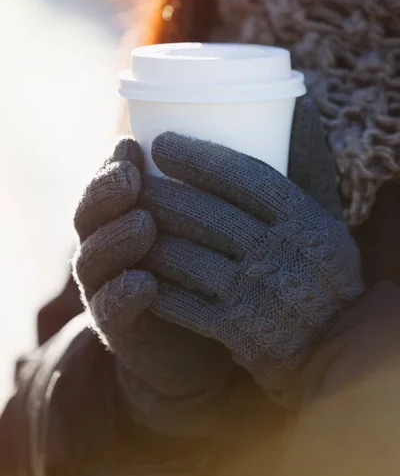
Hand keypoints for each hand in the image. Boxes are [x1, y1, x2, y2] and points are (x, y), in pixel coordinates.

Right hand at [72, 138, 231, 435]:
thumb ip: (217, 190)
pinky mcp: (118, 329)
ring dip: (115, 239)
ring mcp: (106, 288)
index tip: (133, 143)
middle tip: (133, 178)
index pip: (106, 185)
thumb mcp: (211, 226)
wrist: (202, 343)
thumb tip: (258, 132)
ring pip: (94, 260)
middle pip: (90, 216)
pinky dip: (124, 294)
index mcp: (122, 217)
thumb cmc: (208, 269)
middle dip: (107, 193)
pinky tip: (144, 282)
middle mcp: (105, 249)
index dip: (112, 163)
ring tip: (143, 224)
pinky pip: (112, 311)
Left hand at [139, 98, 363, 391]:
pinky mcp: (236, 329)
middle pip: (203, 214)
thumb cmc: (319, 268)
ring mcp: (256, 294)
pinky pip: (180, 302)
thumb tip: (286, 114)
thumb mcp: (323, 219)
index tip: (162, 142)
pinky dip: (154, 284)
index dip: (198, 157)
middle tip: (134, 181)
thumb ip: (298, 179)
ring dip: (147, 237)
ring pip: (184, 257)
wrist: (331, 340)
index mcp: (303, 220)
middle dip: (159, 193)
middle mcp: (279, 254)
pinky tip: (136, 268)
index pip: (244, 177)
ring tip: (127, 220)